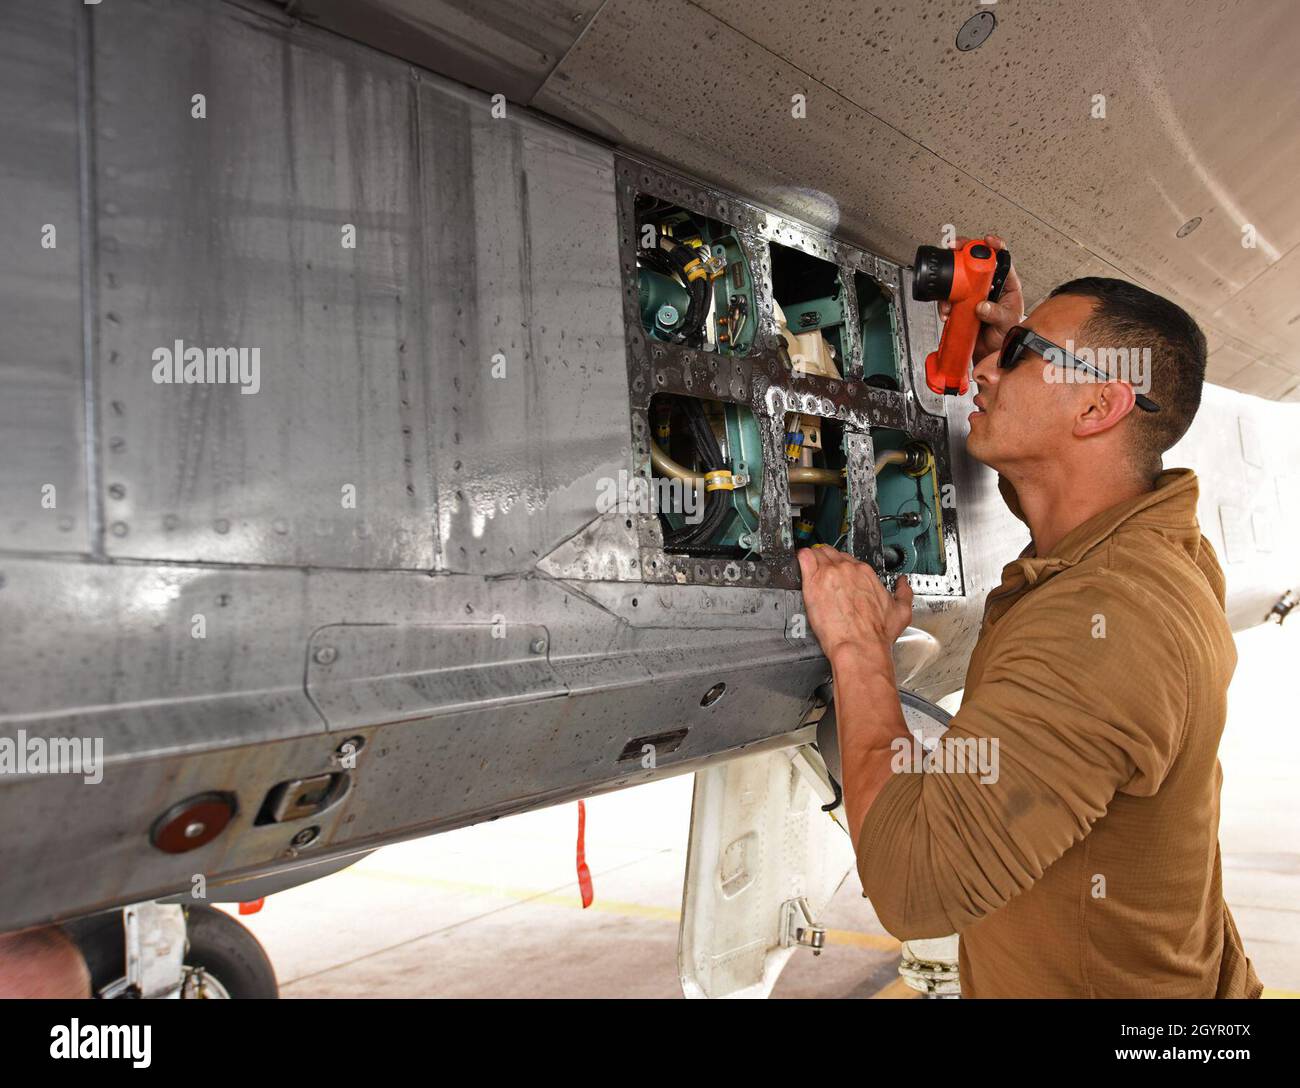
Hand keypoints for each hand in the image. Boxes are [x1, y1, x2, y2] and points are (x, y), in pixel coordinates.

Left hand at [796, 546, 912, 666]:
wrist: (860, 646)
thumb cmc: (876, 634)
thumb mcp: (901, 612)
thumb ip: (904, 593)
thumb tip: (903, 583)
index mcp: (865, 573)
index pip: (849, 560)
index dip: (842, 567)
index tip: (839, 576)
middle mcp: (848, 570)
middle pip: (832, 554)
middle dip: (827, 562)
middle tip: (823, 576)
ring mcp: (830, 574)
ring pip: (817, 554)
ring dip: (813, 560)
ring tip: (810, 571)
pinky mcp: (813, 582)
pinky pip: (804, 558)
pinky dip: (801, 559)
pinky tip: (800, 566)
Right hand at [938, 233, 1023, 359]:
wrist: (991, 357)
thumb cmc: (1006, 338)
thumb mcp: (1007, 324)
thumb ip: (997, 314)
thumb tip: (983, 305)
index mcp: (1006, 285)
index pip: (1002, 259)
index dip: (994, 246)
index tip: (987, 241)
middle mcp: (989, 287)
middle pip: (975, 263)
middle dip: (963, 255)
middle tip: (956, 252)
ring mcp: (974, 296)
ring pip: (959, 279)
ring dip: (951, 285)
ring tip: (951, 298)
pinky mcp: (961, 306)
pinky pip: (949, 298)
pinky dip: (944, 303)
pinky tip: (947, 311)